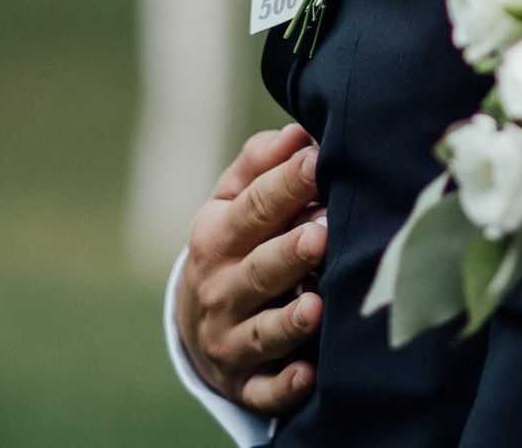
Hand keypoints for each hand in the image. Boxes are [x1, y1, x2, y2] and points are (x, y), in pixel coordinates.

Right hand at [177, 123, 327, 416]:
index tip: (319, 160)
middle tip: (323, 232)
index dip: (286, 185)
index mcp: (216, 239)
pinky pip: (266, 390)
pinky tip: (309, 374)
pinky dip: (286, 385)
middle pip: (259, 271)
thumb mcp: (231, 203)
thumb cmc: (235, 245)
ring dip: (290, 321)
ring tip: (317, 305)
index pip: (252, 209)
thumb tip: (297, 132)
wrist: (198, 324)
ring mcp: (232, 340)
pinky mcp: (247, 383)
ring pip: (264, 332)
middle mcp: (220, 291)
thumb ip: (259, 165)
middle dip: (290, 254)